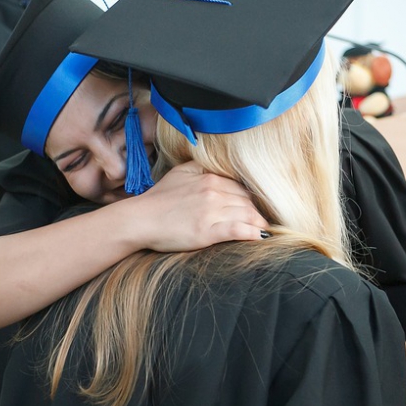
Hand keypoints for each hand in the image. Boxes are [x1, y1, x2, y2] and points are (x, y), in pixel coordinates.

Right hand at [126, 161, 269, 252]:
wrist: (140, 219)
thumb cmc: (158, 199)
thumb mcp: (180, 173)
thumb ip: (201, 168)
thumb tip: (216, 169)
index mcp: (209, 178)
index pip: (240, 188)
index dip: (250, 200)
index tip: (254, 209)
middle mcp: (213, 192)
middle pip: (246, 202)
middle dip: (257, 212)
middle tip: (263, 222)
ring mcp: (211, 211)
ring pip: (246, 215)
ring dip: (259, 223)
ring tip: (265, 230)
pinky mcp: (207, 231)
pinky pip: (237, 230)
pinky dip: (252, 233)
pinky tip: (260, 237)